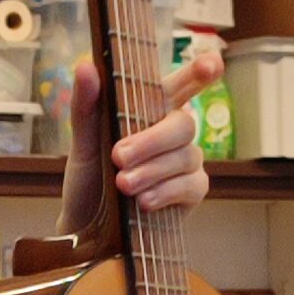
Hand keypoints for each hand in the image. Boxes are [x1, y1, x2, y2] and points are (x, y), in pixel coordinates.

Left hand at [59, 52, 217, 235]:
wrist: (86, 229)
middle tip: (119, 157)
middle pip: (183, 124)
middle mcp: (173, 132)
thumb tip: (86, 66)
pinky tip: (145, 202)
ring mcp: (186, 161)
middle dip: (152, 140)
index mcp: (151, 110)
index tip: (210, 65)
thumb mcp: (83, 143)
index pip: (181, 84)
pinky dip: (167, 191)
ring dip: (152, 170)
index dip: (200, 71)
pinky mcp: (192, 192)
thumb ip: (86, 106)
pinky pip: (192, 185)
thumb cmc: (89, 181)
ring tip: (123, 185)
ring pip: (186, 155)